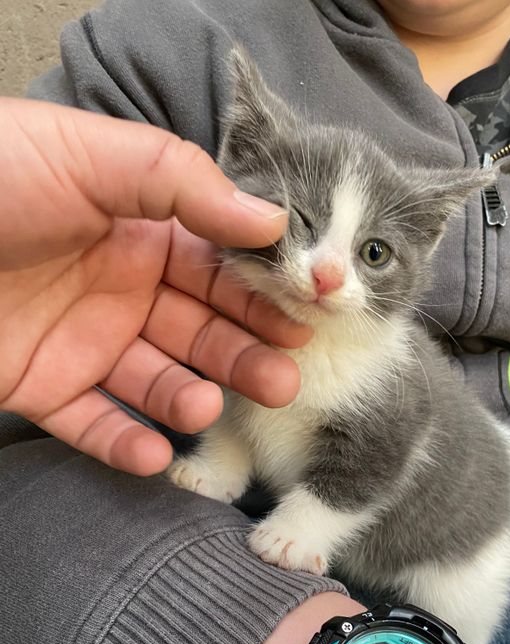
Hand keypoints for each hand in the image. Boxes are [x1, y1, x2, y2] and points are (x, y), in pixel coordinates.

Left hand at [0, 97, 310, 474]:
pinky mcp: (41, 388)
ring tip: (204, 406)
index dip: (260, 297)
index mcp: (138, 231)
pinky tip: (153, 454)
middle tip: (282, 383)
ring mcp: (82, 343)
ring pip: (154, 381)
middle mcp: (120, 289)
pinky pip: (93, 423)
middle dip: (242, 357)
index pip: (216, 270)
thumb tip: (272, 220)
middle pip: (198, 331)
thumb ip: (181, 183)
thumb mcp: (89, 156)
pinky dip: (124, 443)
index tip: (302, 322)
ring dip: (187, 400)